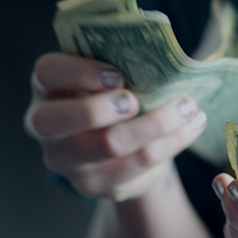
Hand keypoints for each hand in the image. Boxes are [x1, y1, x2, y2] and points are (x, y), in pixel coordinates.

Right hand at [24, 53, 206, 200]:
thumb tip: (161, 52)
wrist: (123, 143)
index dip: (78, 72)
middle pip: (58, 121)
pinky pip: (138, 166)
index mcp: (47, 88)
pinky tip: (192, 126)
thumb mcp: (110, 74)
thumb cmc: (115, 95)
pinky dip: (171, 143)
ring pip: (109, 145)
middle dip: (101, 108)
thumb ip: (120, 60)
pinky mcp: (96, 185)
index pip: (47, 73)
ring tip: (188, 107)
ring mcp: (67, 162)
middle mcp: (46, 127)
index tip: (117, 75)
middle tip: (137, 100)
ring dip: (156, 124)